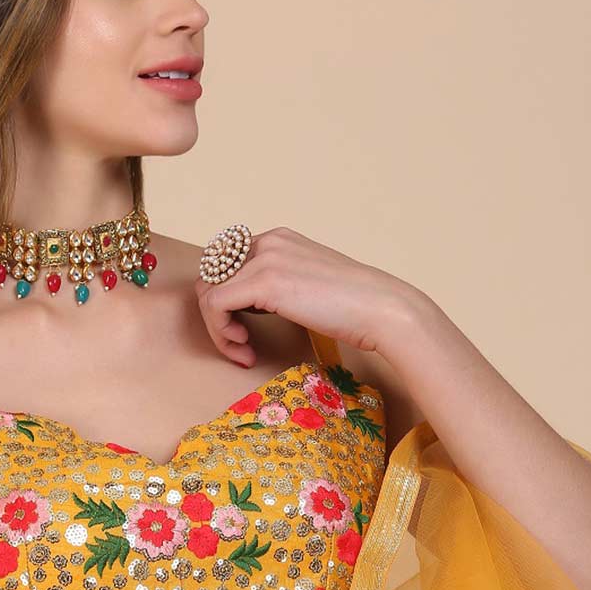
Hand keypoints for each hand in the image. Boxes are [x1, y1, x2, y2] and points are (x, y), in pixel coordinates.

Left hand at [195, 225, 422, 366]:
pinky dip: (221, 332)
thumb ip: (275, 288)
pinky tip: (245, 348)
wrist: (382, 309)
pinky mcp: (264, 282)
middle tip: (240, 344)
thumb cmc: (353, 308)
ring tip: (243, 350)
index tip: (244, 332)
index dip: (224, 300)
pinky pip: (215, 306)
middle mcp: (267, 241)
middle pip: (210, 276)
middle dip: (216, 315)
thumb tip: (244, 307)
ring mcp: (264, 259)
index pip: (224, 265)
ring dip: (219, 329)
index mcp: (277, 239)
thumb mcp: (305, 287)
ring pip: (208, 292)